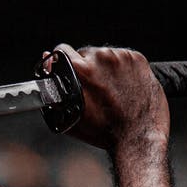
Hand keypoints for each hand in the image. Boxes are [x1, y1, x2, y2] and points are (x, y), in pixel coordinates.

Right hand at [49, 44, 169, 152]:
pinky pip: (124, 59)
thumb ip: (53, 88)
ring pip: (105, 56)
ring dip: (105, 68)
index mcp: (82, 69)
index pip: (61, 50)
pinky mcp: (138, 60)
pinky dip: (122, 69)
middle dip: (87, 67)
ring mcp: (122, 57)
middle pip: (85, 53)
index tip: (68, 70)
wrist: (139, 136)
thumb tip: (48, 64)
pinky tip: (123, 86)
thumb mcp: (69, 114)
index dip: (62, 61)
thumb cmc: (105, 131)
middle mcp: (102, 58)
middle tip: (95, 89)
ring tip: (111, 89)